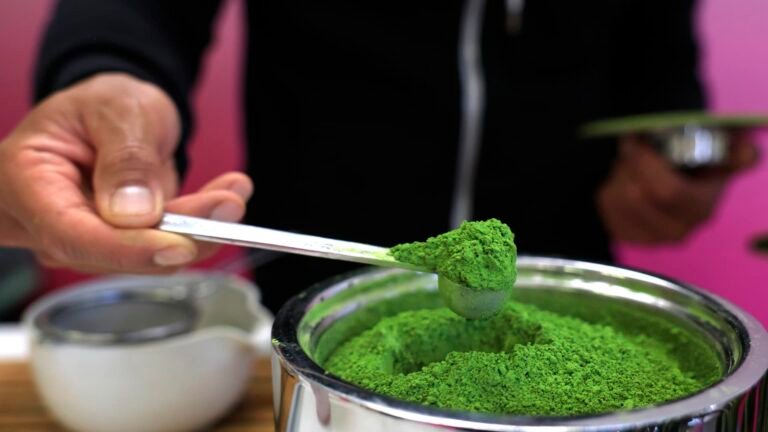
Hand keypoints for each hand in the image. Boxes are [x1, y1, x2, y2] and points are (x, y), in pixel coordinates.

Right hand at [0, 72, 252, 272]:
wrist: (111, 112)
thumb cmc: (101, 103)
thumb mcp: (117, 109)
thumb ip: (126, 158)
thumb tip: (134, 214)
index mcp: (24, 180)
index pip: (70, 233)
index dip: (128, 250)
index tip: (180, 246)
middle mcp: (44, 221)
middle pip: (111, 251)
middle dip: (178, 235)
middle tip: (229, 205)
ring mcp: (80, 237)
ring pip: (142, 254)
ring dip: (196, 229)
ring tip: (233, 194)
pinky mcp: (115, 244)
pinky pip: (159, 246)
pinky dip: (197, 226)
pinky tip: (226, 200)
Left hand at [597, 132, 757, 243]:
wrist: (670, 180)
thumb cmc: (692, 163)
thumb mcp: (715, 152)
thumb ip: (731, 152)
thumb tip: (749, 153)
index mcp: (702, 207)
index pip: (668, 192)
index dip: (645, 163)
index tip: (635, 139)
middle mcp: (680, 230)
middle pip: (637, 196)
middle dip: (629, 165)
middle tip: (631, 146)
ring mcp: (652, 238)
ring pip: (619, 199)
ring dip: (619, 174)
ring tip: (630, 163)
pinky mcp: (628, 236)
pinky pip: (607, 208)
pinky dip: (610, 188)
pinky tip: (623, 181)